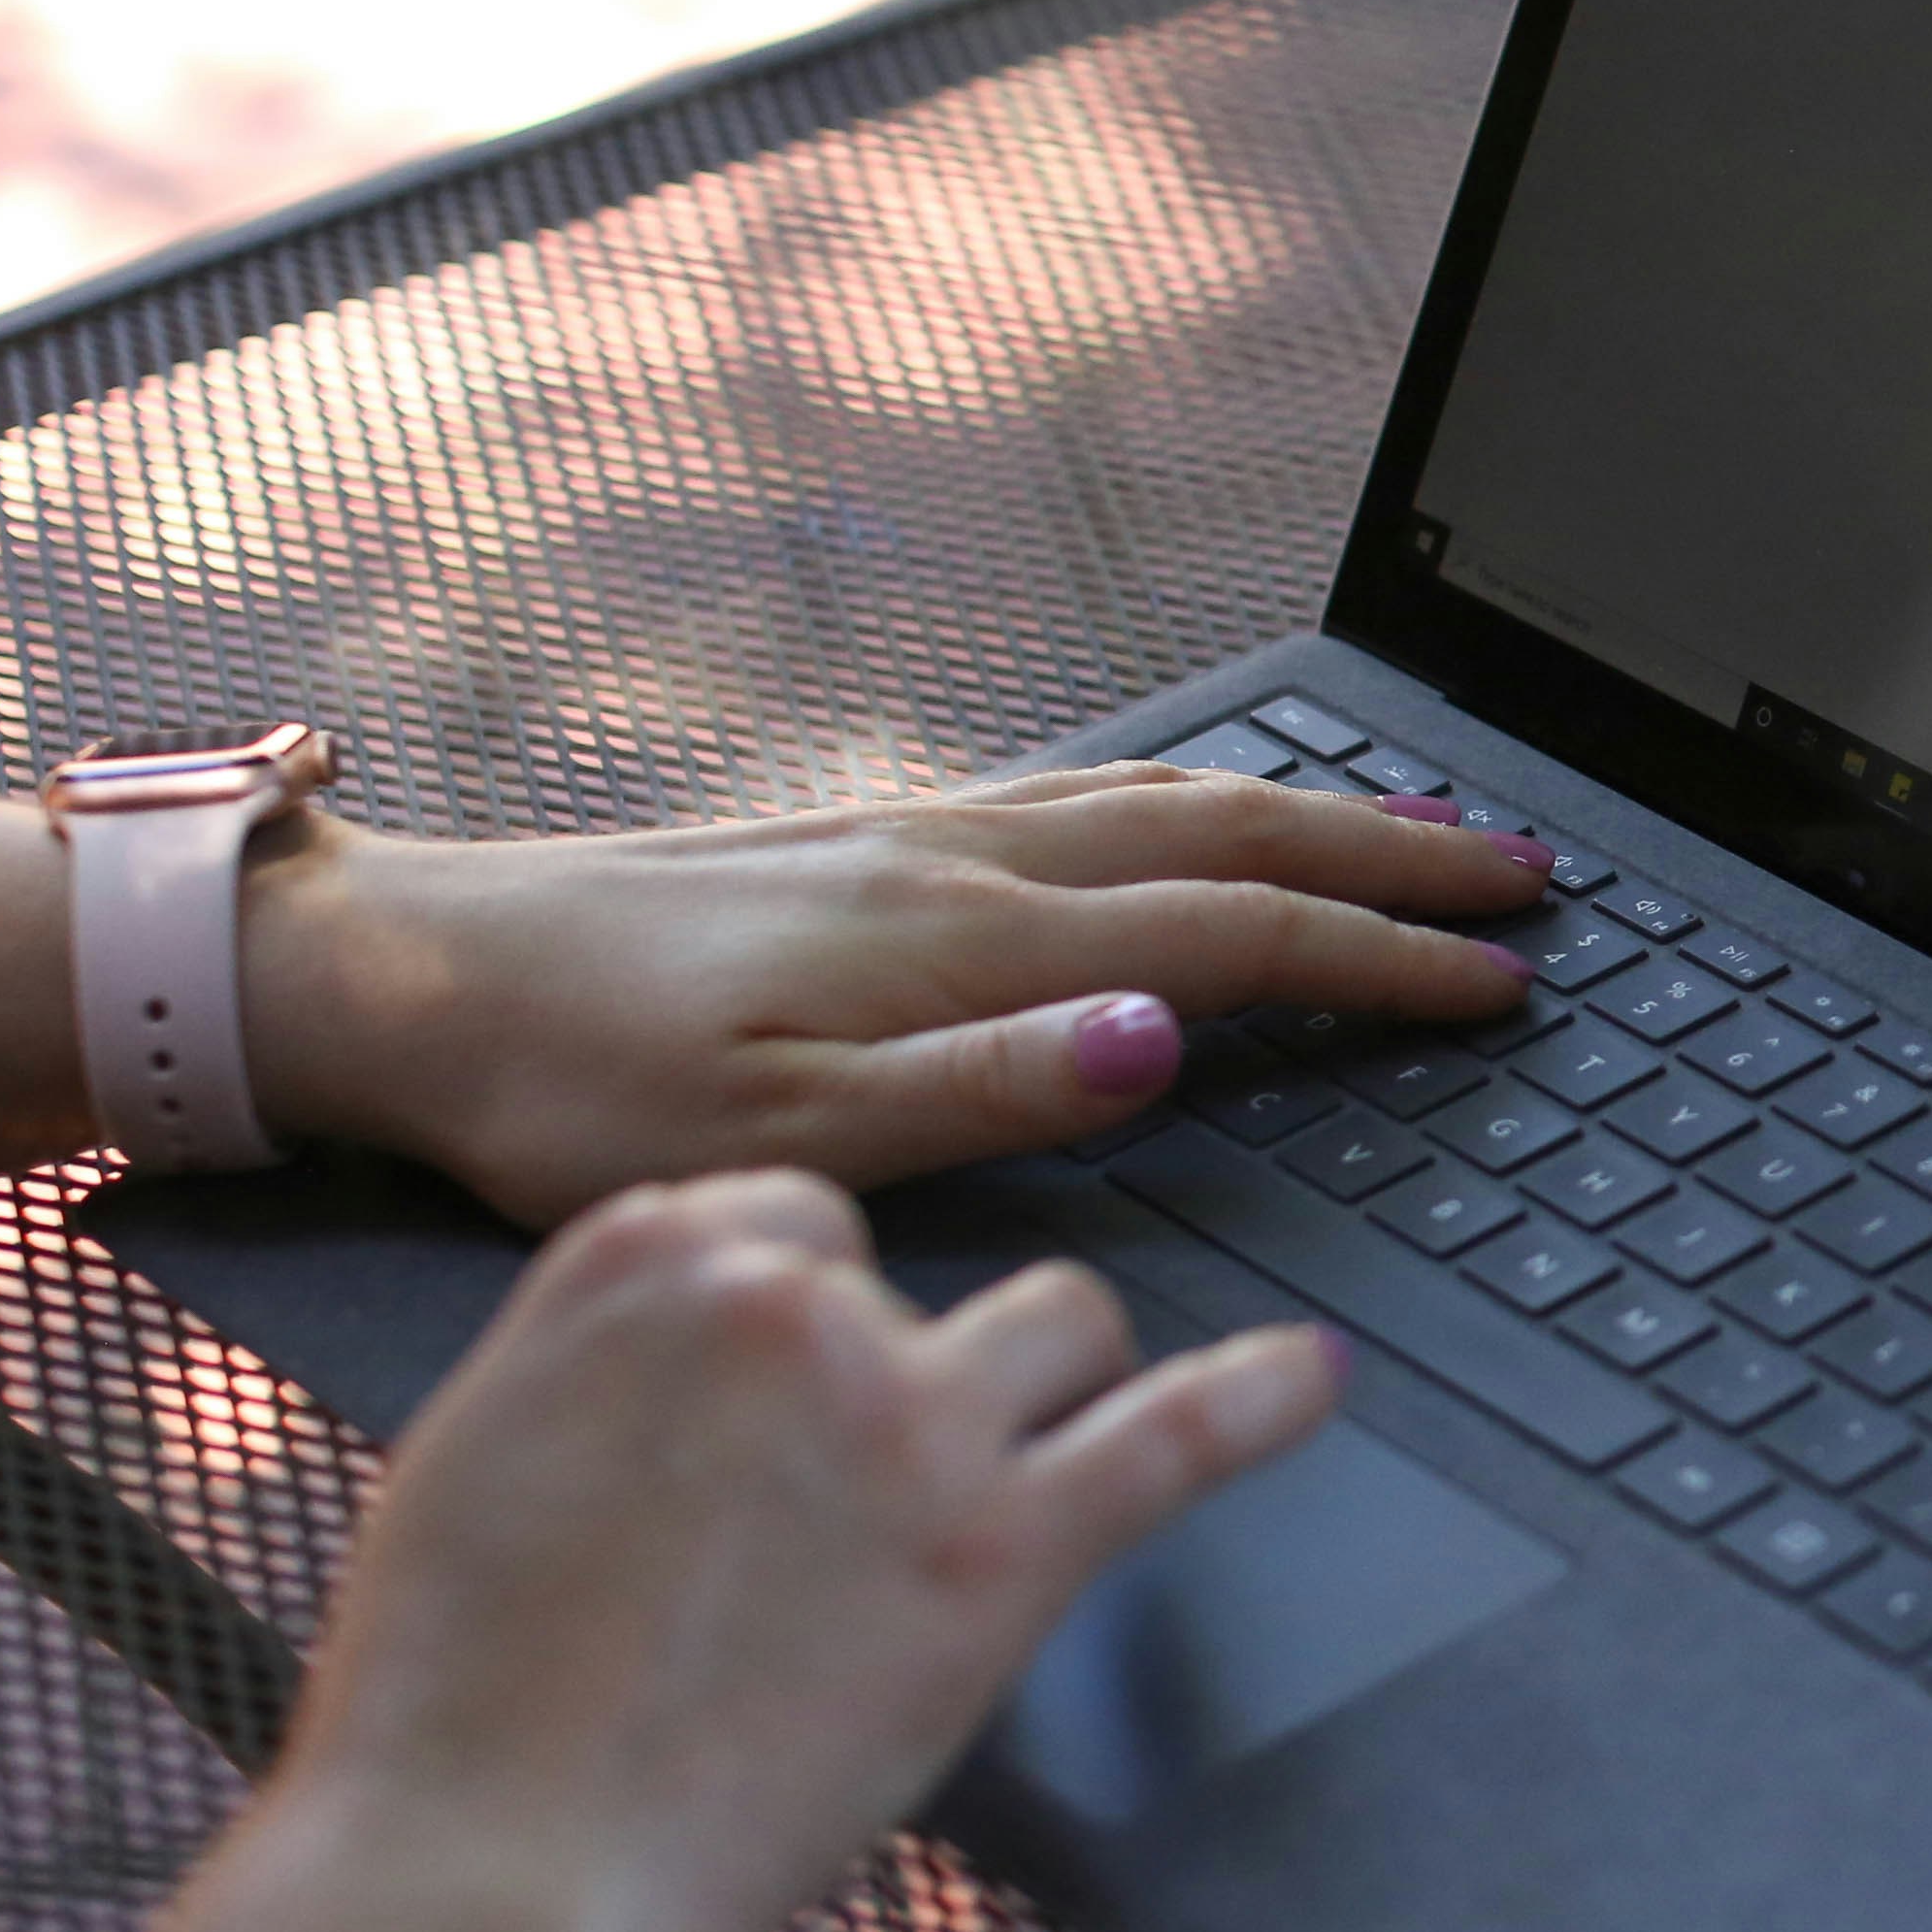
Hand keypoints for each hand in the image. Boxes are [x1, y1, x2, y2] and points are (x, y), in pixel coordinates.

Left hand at [242, 767, 1550, 1225]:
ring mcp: (915, 835)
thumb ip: (981, 1090)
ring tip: (1422, 825)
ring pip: (1168, 797)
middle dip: (1399, 853)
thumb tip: (1163, 1039)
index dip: (1384, 961)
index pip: (1236, 937)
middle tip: (1531, 874)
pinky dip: (1199, 792)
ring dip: (1317, 807)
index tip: (1504, 982)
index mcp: (964, 942)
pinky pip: (1090, 793)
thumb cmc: (566, 1088)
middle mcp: (959, 862)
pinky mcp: (865, 835)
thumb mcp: (771, 1140)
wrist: (400, 975)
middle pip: (1235, 833)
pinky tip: (1206, 804)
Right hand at [271, 1168, 1330, 1931]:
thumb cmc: (454, 1694)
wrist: (491, 1861)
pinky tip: (1312, 1380)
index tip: (796, 1388)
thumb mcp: (481, 1448)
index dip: (808, 1318)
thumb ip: (604, 1362)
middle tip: (844, 1502)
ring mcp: (916, 1418)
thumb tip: (673, 1359)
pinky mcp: (1008, 1545)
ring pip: (1064, 1328)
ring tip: (1007, 1477)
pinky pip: (1176, 1434)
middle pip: (926, 1281)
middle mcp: (799, 1305)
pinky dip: (1260, 1401)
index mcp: (648, 1258)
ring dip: (1046, 1392)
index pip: (795, 1222)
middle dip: (904, 1368)